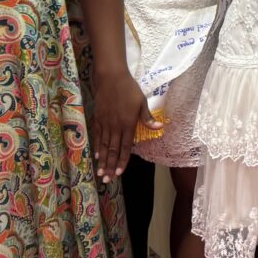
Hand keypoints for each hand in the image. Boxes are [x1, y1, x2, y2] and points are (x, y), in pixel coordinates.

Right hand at [91, 68, 147, 182]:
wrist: (110, 77)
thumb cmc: (129, 89)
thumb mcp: (142, 101)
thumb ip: (148, 117)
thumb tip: (160, 127)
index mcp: (127, 124)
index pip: (125, 147)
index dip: (122, 161)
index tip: (119, 173)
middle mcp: (115, 127)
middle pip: (112, 150)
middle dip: (110, 166)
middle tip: (106, 180)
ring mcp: (105, 123)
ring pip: (103, 146)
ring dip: (102, 160)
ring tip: (100, 173)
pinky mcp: (98, 119)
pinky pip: (97, 136)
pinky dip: (97, 147)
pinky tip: (96, 155)